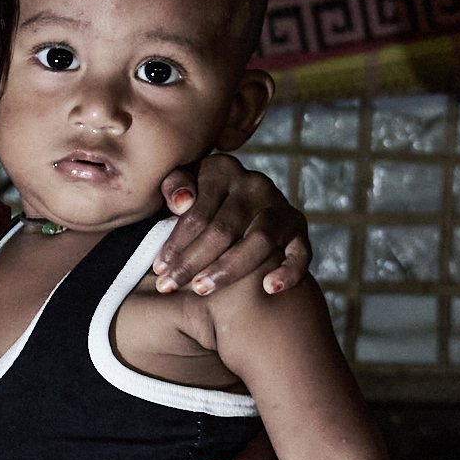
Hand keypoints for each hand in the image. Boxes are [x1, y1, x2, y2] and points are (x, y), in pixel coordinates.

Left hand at [152, 153, 313, 297]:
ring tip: (202, 289)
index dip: (176, 242)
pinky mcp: (298, 228)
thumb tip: (181, 202)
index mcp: (223, 169)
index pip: (197, 212)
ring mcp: (279, 206)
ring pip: (258, 241)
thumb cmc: (199, 199)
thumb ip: (175, 185)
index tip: (159, 268)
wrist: (240, 203)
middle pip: (223, 229)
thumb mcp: (183, 184)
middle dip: (193, 261)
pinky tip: (268, 288)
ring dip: (228, 269)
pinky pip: (300, 253)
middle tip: (170, 286)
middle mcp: (255, 184)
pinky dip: (289, 271)